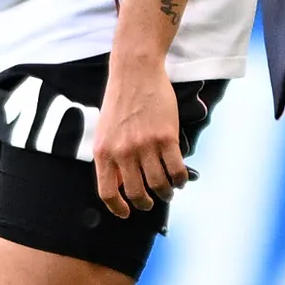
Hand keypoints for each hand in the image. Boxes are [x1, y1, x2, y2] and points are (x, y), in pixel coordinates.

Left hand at [92, 57, 191, 218]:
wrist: (135, 72)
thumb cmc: (120, 100)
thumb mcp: (104, 131)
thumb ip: (110, 156)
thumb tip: (120, 183)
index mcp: (103, 152)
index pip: (107, 192)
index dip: (118, 208)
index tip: (127, 213)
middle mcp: (122, 152)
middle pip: (136, 192)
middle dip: (146, 202)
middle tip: (153, 201)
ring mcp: (144, 145)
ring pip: (158, 184)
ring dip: (166, 192)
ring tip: (169, 190)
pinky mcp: (165, 137)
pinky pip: (175, 169)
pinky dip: (180, 179)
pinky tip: (181, 178)